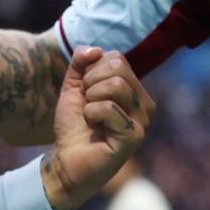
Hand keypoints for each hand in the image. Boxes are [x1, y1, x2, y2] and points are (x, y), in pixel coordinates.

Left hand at [40, 47, 153, 209]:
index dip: (91, 71)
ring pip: (115, 85)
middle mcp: (144, 105)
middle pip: (118, 67)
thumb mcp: (74, 87)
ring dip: (91, 100)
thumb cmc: (74, 126)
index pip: (116, 58)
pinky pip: (109, 108)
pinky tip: (94, 129)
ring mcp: (141, 122)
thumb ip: (81, 63)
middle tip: (87, 104)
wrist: (65, 161)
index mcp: (134, 91)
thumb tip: (96, 49)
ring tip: (91, 117)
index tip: (86, 93)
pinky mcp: (133, 137)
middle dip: (91, 83)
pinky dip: (92, 114)